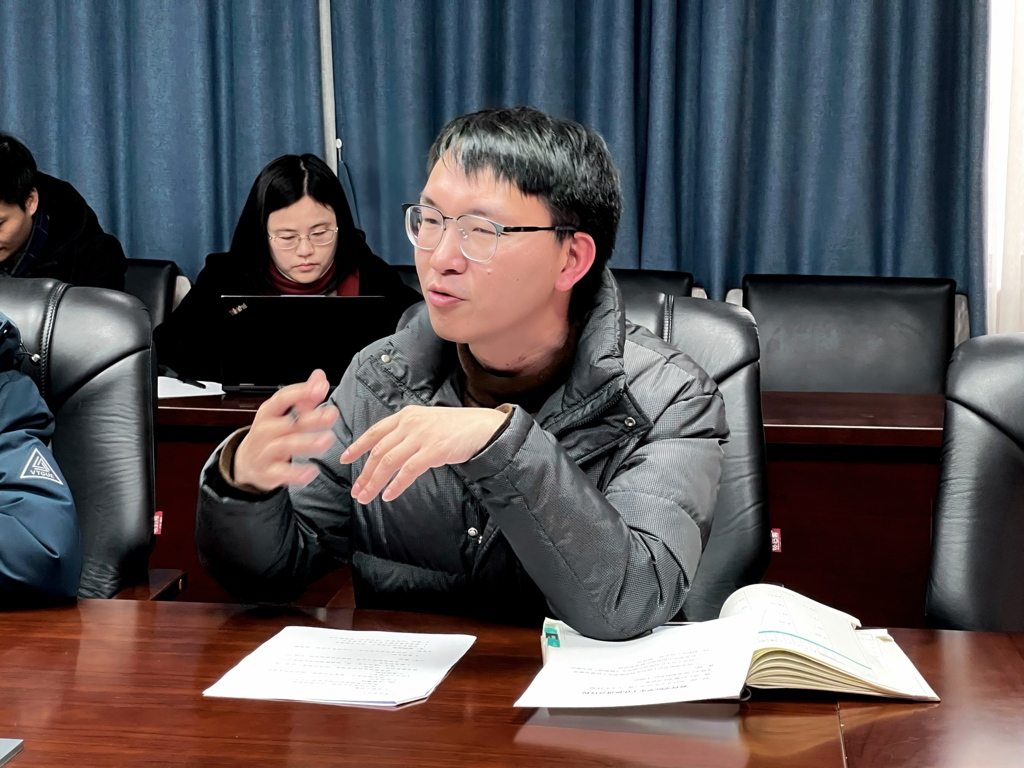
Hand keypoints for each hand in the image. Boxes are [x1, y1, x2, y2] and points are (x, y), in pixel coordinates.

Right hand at [233, 369, 338, 491]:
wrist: (246, 462)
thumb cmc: (270, 434)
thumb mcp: (283, 414)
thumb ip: (305, 397)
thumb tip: (320, 377)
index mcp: (268, 413)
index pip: (281, 398)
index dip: (300, 392)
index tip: (320, 388)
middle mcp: (265, 431)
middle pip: (287, 423)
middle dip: (310, 419)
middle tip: (331, 415)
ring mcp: (265, 452)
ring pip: (285, 446)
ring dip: (306, 443)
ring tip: (326, 440)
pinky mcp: (268, 472)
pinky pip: (281, 473)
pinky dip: (296, 473)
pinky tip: (311, 471)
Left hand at [341, 405, 507, 502]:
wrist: (483, 427)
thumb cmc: (456, 428)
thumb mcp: (427, 422)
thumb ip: (407, 432)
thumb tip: (388, 451)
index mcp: (406, 416)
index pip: (374, 432)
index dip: (357, 446)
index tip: (344, 459)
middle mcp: (410, 424)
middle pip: (378, 451)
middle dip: (364, 473)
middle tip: (356, 490)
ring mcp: (422, 437)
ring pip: (388, 462)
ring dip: (374, 482)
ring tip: (367, 497)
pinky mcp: (434, 451)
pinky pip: (408, 471)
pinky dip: (396, 485)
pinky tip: (389, 495)